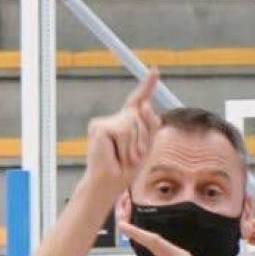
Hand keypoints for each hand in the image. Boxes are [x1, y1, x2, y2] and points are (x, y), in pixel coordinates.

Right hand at [83, 70, 161, 198]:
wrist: (108, 184)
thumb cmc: (126, 169)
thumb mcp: (146, 146)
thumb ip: (150, 125)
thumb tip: (145, 104)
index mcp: (126, 122)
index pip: (137, 100)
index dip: (147, 85)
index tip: (155, 71)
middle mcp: (115, 119)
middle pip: (140, 114)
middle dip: (144, 138)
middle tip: (134, 157)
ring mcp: (104, 122)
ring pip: (132, 124)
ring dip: (135, 146)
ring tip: (126, 159)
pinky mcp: (99, 127)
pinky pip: (123, 131)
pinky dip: (126, 147)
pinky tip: (116, 157)